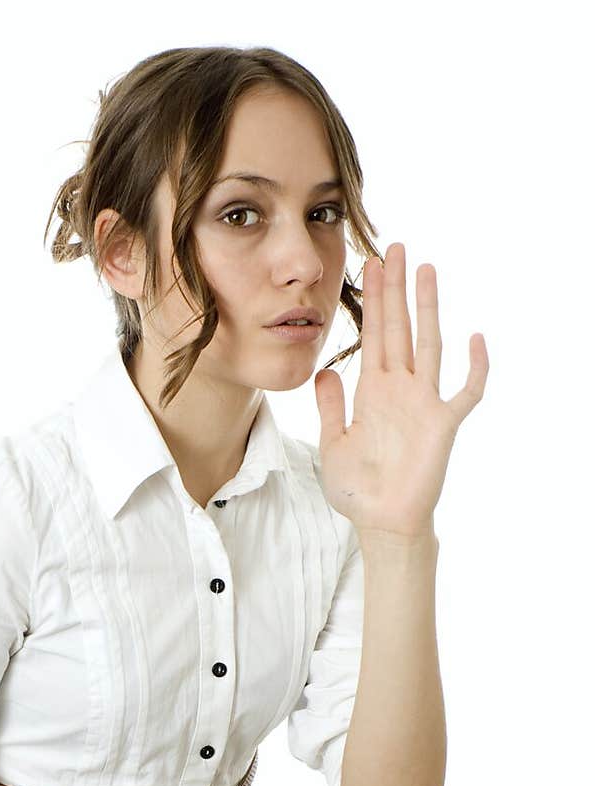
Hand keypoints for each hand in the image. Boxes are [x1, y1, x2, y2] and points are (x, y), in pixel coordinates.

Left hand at [313, 242, 488, 538]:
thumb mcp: (332, 444)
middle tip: (395, 247)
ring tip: (426, 270)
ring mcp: (424, 403)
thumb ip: (330, 407)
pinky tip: (475, 338)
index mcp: (373, 392)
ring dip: (428, 308)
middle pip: (399, 328)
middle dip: (396, 288)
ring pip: (428, 345)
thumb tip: (324, 371)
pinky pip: (465, 391)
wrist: (381, 523)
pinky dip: (474, 367)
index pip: (374, 334)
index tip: (371, 263)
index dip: (374, 299)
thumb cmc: (358, 491)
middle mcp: (400, 389)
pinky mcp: (443, 424)